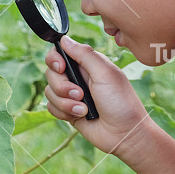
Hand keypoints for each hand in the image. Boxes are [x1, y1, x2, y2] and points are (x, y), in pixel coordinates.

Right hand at [45, 35, 151, 155]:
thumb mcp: (105, 73)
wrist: (125, 134)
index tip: (61, 68)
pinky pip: (51, 107)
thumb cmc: (121, 102)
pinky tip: (80, 116)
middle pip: (50, 73)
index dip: (54, 59)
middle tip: (80, 93)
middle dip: (62, 86)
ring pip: (49, 91)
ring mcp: (72, 94)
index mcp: (87, 64)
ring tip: (84, 109)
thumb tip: (64, 39)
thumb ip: (84, 54)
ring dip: (65, 102)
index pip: (59, 53)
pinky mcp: (68, 111)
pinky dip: (64, 112)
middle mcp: (78, 77)